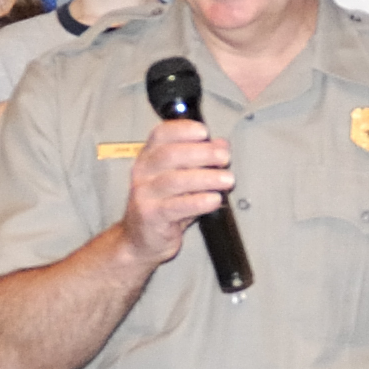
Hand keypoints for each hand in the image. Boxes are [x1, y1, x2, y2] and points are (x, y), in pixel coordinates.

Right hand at [118, 114, 236, 265]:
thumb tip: (222, 145)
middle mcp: (143, 172)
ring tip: (227, 180)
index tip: (204, 132)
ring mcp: (144, 194)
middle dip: (201, 153)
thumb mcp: (183, 179)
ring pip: (175, 181)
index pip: (161, 134)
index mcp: (149, 157)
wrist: (140, 239)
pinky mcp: (151, 216)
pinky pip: (176, 207)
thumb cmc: (165, 205)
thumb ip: (201, 161)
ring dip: (205, 178)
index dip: (183, 129)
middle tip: (224, 158)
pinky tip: (215, 200)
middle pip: (170, 155)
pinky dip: (198, 202)